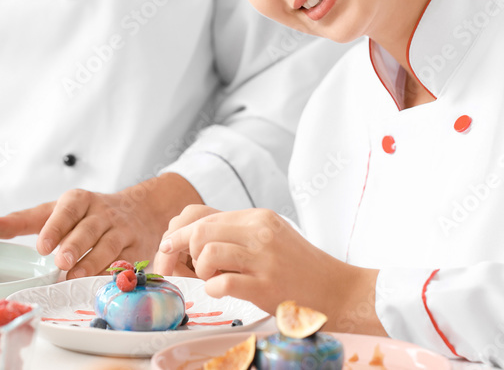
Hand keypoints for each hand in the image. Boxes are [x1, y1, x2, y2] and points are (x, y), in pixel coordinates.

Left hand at [0, 173, 201, 278]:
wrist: (140, 210)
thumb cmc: (87, 215)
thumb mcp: (55, 211)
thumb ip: (21, 221)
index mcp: (80, 201)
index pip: (67, 210)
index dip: (55, 226)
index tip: (42, 245)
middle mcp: (102, 213)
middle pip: (90, 228)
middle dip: (75, 245)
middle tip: (61, 262)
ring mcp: (122, 231)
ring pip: (110, 246)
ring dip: (93, 262)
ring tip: (76, 277)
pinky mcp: (137, 249)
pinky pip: (127, 262)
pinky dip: (114, 273)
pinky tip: (102, 284)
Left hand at [157, 207, 385, 334]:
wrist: (335, 289)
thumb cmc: (296, 268)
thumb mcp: (266, 239)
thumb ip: (230, 236)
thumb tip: (180, 242)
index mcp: (257, 217)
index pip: (199, 213)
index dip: (176, 232)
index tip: (168, 249)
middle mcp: (260, 232)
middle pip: (199, 229)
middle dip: (177, 250)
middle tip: (175, 267)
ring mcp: (264, 258)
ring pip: (207, 251)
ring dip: (200, 270)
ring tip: (212, 278)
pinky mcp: (266, 285)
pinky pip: (222, 282)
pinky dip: (213, 289)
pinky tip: (222, 290)